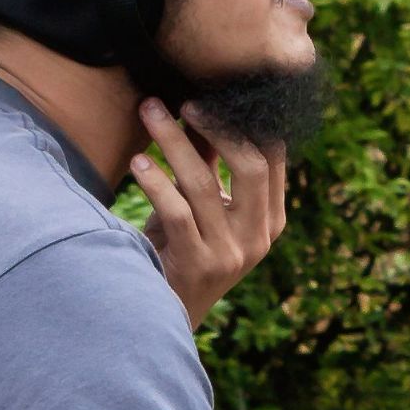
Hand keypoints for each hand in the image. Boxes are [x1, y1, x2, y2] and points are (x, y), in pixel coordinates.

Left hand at [131, 97, 286, 323]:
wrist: (163, 314)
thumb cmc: (182, 249)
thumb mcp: (204, 206)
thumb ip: (211, 163)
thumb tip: (201, 105)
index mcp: (271, 219)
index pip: (273, 157)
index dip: (246, 121)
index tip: (212, 94)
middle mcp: (259, 237)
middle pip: (249, 165)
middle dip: (215, 126)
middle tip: (182, 102)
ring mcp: (231, 254)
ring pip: (204, 185)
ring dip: (172, 143)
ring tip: (148, 115)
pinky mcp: (198, 266)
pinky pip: (177, 212)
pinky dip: (155, 183)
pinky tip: (136, 163)